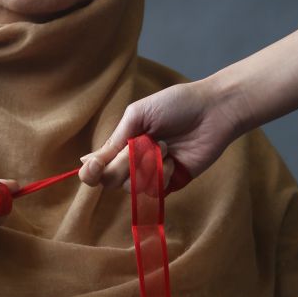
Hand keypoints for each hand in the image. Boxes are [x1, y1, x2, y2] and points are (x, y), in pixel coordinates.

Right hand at [78, 78, 241, 189]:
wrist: (212, 111)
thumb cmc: (176, 105)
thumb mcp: (138, 114)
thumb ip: (115, 139)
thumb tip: (85, 160)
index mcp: (122, 143)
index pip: (97, 168)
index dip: (92, 172)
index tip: (95, 166)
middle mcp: (133, 161)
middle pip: (111, 180)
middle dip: (125, 163)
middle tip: (145, 143)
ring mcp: (151, 174)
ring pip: (132, 188)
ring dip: (146, 167)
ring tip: (166, 146)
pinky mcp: (170, 183)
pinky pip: (154, 191)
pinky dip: (162, 174)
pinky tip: (174, 159)